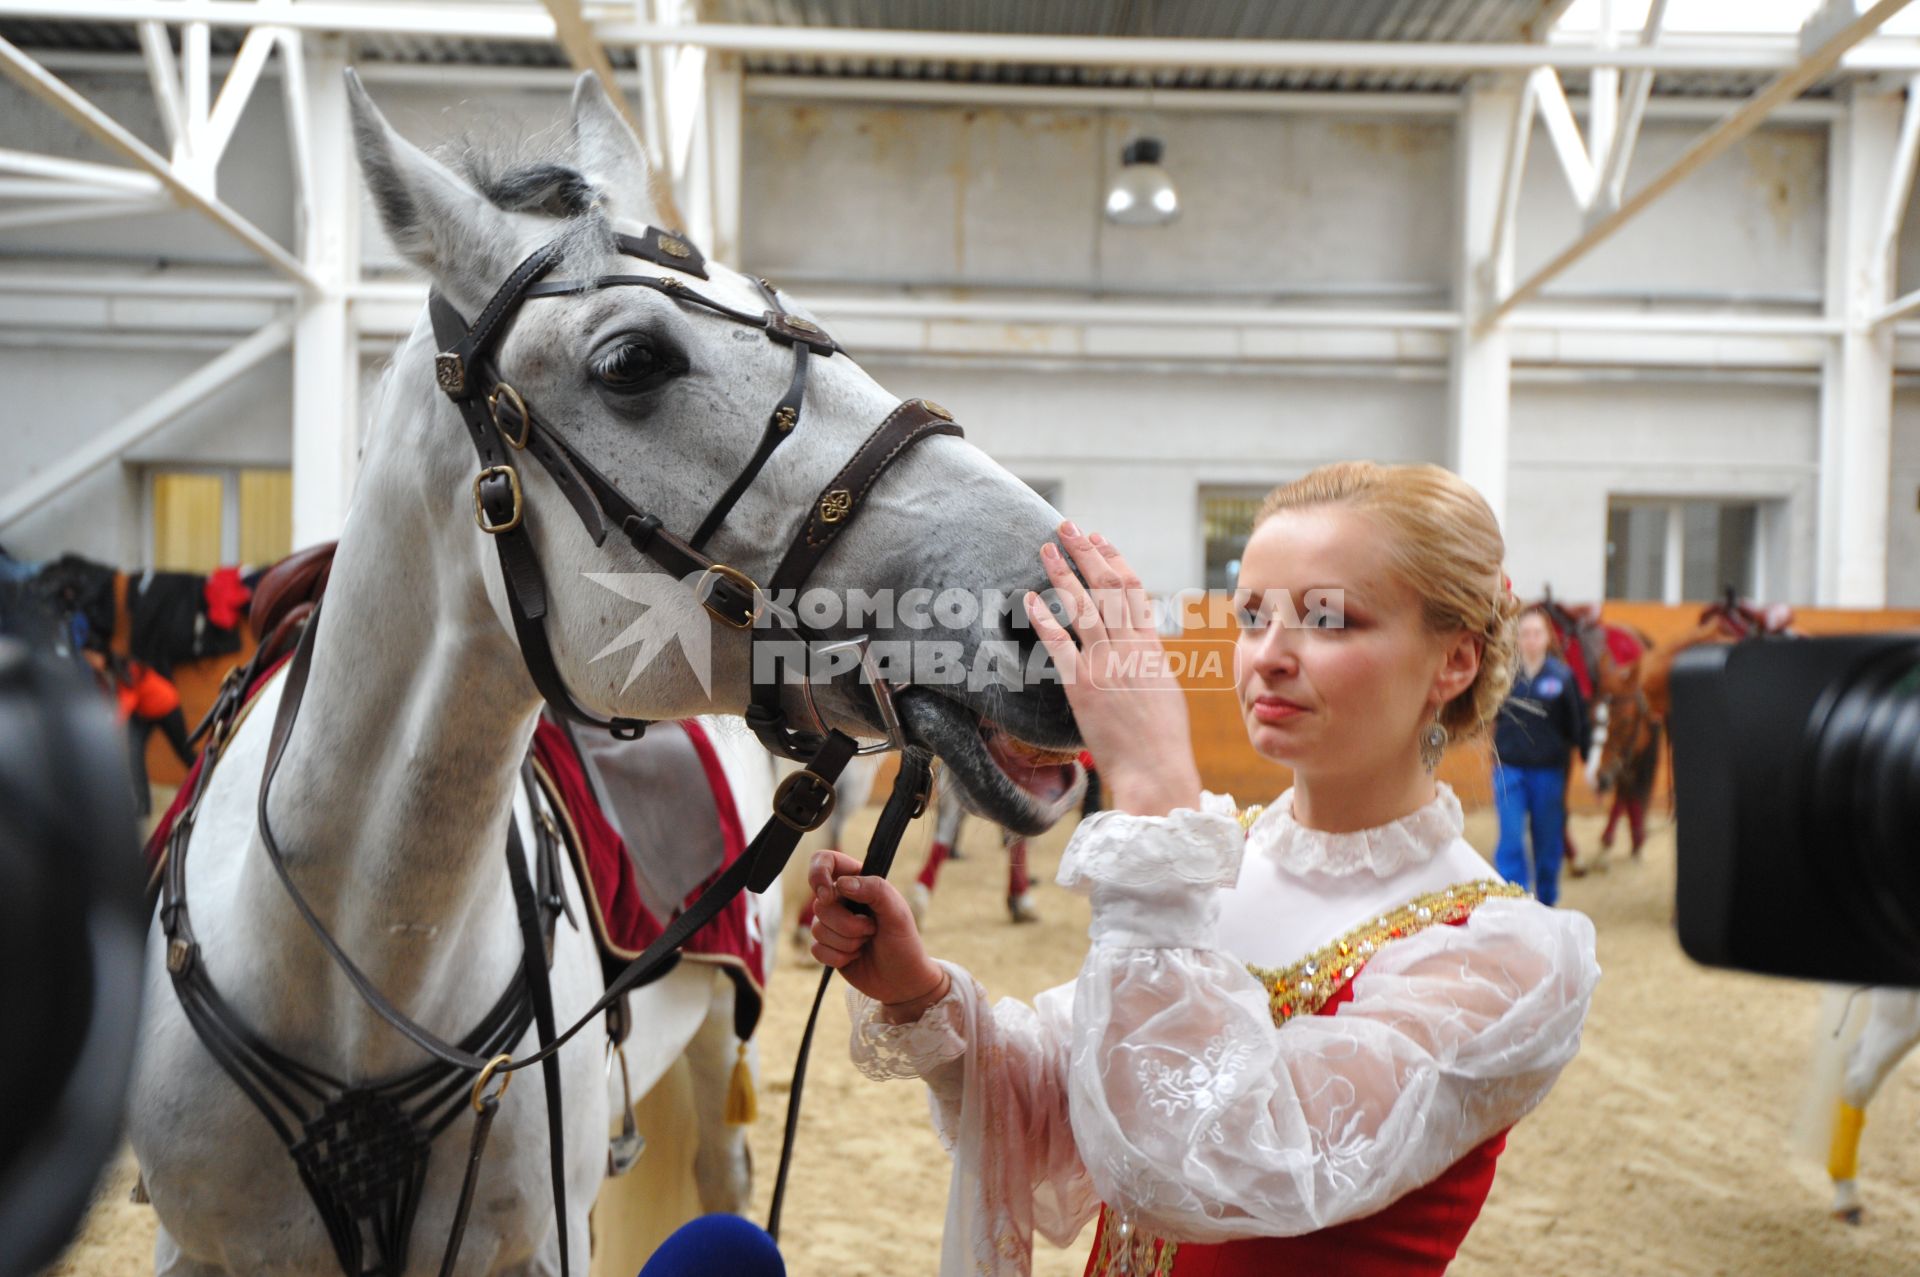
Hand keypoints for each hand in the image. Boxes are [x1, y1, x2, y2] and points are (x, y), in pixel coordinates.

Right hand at [806, 850, 948, 1021]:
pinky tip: (855, 957)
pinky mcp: (826, 948)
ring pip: (817, 929)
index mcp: (859, 882)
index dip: (819, 874)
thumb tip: (841, 884)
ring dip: (846, 943)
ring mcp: (832, 925)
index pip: (826, 861)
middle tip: (872, 930)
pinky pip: (816, 950)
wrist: (903, 982)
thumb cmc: (905, 944)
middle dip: (847, 924)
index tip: (829, 894)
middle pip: (820, 905)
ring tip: (867, 944)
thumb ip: (875, 890)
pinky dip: (838, 957)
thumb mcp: (898, 913)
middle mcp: (842, 901)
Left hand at [1025, 521, 1202, 817]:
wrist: (1156, 770)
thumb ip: (1148, 661)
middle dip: (1086, 553)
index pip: (1132, 590)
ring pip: (1083, 607)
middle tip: (1067, 526)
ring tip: (1047, 548)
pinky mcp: (1082, 686)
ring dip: (1063, 573)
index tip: (1099, 539)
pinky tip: (1031, 599)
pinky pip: (1059, 645)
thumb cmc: (1162, 739)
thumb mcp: (1164, 689)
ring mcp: (1105, 664)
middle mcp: (1129, 648)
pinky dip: (1045, 619)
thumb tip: (1139, 645)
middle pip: (1106, 587)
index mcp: (1151, 646)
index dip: (1114, 559)